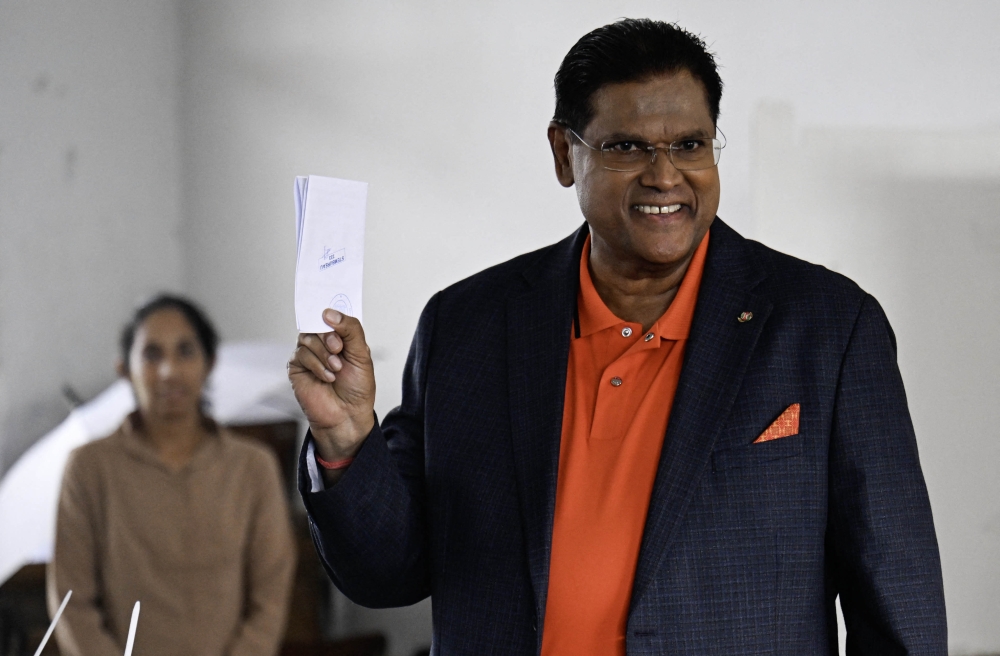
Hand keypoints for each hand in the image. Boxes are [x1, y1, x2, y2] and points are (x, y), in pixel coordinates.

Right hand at [288, 310, 375, 460]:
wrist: (348, 414)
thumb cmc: (357, 387)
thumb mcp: (361, 354)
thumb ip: (350, 330)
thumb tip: (329, 312)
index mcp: (339, 336)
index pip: (331, 315)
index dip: (331, 313)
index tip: (331, 315)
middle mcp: (322, 342)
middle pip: (317, 323)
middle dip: (329, 336)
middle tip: (338, 349)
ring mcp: (308, 353)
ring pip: (307, 338)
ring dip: (324, 353)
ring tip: (336, 369)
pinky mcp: (296, 367)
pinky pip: (301, 354)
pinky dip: (316, 365)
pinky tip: (327, 377)